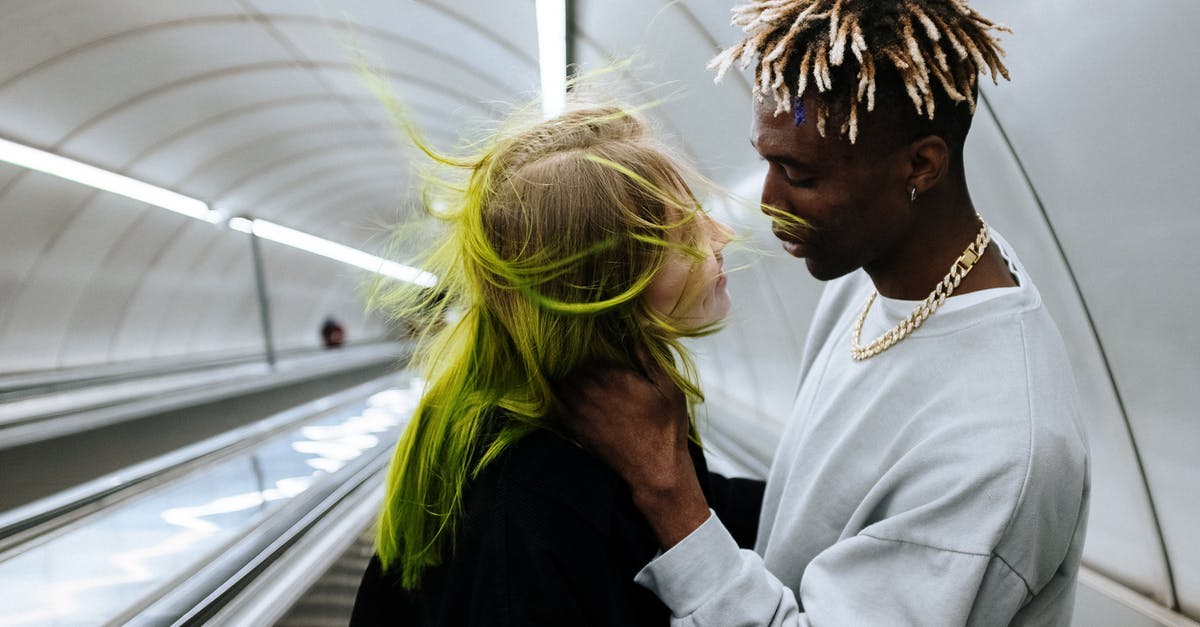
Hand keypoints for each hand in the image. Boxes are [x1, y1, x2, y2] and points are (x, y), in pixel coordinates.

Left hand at [559, 348, 710, 546]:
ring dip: (564, 375)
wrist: (654, 468)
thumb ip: (651, 360)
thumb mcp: (669, 389)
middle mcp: (592, 393)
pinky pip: (556, 405)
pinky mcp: (576, 428)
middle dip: (572, 358)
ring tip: (570, 368)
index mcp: (614, 378)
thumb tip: (637, 334)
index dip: (586, 343)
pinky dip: (557, 395)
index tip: (589, 339)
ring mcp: (581, 412)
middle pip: (569, 366)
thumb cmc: (666, 427)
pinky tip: (562, 391)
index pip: (586, 351)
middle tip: (577, 350)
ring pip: (560, 383)